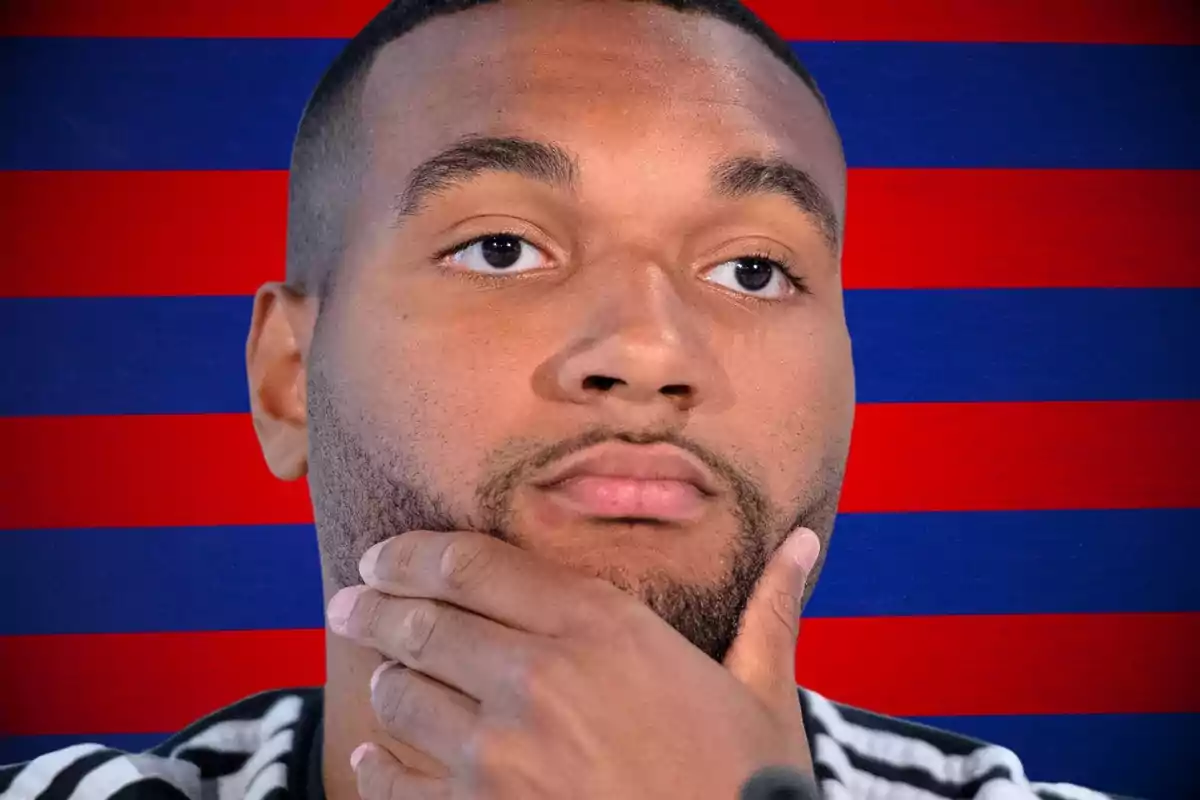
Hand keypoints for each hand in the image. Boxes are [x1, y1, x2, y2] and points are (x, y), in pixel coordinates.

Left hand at [327, 527, 820, 798]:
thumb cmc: (747, 784)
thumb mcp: (763, 692)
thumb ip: (769, 610)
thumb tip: (806, 544)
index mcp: (603, 628)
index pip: (475, 565)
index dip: (415, 553)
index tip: (386, 555)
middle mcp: (538, 678)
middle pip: (423, 621)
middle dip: (374, 605)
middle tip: (348, 600)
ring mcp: (499, 756)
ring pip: (402, 696)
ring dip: (384, 681)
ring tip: (381, 674)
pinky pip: (399, 784)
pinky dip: (379, 767)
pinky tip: (374, 759)